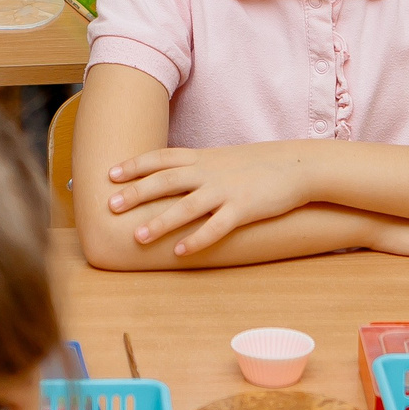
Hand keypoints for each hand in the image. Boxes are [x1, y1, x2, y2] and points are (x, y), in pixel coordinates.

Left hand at [106, 143, 310, 256]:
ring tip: (137, 236)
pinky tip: (179, 251)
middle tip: (111, 205)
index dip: (135, 165)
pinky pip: (216, 226)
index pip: (161, 158)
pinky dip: (196, 239)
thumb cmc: (258, 164)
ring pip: (186, 206)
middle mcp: (209, 172)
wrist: (297, 165)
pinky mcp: (243, 209)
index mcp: (202, 158)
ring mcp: (226, 190)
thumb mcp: (223, 159)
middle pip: (166, 180)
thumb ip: (197, 167)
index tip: (111, 174)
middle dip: (137, 193)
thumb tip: (171, 177)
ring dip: (160, 221)